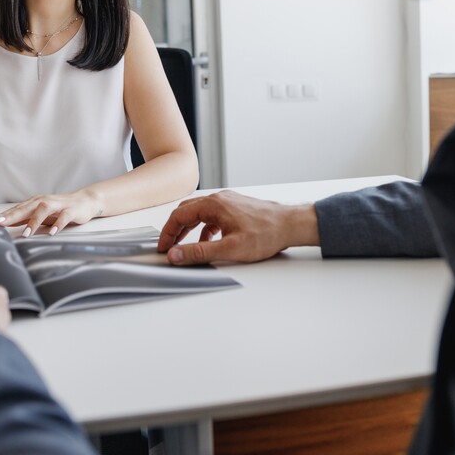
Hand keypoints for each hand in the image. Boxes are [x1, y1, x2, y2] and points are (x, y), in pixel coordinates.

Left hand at [0, 191, 104, 236]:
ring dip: (34, 222)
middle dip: (12, 216)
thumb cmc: (60, 209)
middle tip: (0, 224)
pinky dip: (58, 224)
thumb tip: (6, 223)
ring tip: (26, 234)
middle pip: (26, 208)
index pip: (17, 209)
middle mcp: (44, 201)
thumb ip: (25, 218)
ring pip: (43, 210)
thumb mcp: (40, 214)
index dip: (5, 215)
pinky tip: (52, 233)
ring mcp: (58, 205)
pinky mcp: (71, 210)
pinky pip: (64, 217)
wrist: (85, 201)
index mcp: (35, 202)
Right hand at [157, 190, 319, 264]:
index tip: (163, 248)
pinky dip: (204, 229)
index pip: (179, 215)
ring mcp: (228, 202)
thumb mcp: (230, 249)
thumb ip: (199, 252)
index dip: (167, 233)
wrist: (291, 225)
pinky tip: (209, 243)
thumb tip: (176, 255)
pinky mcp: (236, 208)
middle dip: (175, 230)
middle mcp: (219, 199)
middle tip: (170, 247)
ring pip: (199, 214)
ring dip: (189, 230)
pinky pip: (212, 216)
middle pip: (186, 211)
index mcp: (214, 204)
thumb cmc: (266, 234)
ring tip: (185, 247)